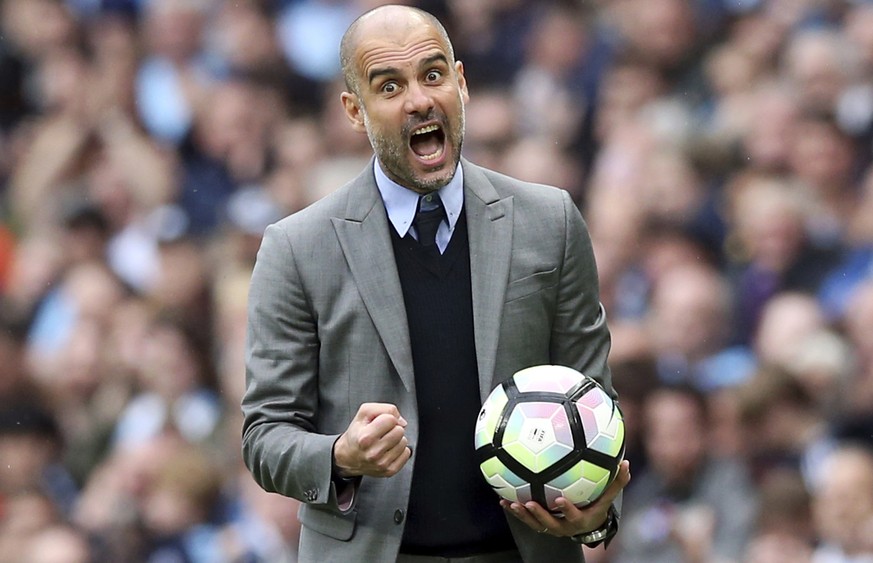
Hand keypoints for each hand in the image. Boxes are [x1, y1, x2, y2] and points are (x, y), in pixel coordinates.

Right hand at [333, 403, 411, 477]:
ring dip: (396, 440)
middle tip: (382, 433)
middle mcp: (373, 453)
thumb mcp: (364, 413)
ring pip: (404, 442)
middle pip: (400, 431)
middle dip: (393, 429)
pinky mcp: (389, 471)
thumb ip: (385, 409)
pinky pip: (406, 454)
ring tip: (384, 442)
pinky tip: (388, 450)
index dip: (387, 418)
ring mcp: (382, 463)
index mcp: (366, 437)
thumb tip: (402, 421)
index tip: (380, 423)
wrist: (348, 457)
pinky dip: (399, 451)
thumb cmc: (357, 434)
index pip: (391, 419)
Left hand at [501, 460, 629, 536]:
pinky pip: (526, 519)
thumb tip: (626, 463)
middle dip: (539, 514)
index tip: (559, 499)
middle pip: (549, 523)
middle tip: (530, 503)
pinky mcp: (541, 524)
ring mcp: (551, 526)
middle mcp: (563, 525)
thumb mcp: (607, 498)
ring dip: (523, 515)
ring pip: (535, 524)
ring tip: (512, 504)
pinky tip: (502, 501)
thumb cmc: (596, 507)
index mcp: (579, 519)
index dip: (566, 509)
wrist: (587, 526)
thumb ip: (616, 482)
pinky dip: (515, 511)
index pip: (573, 515)